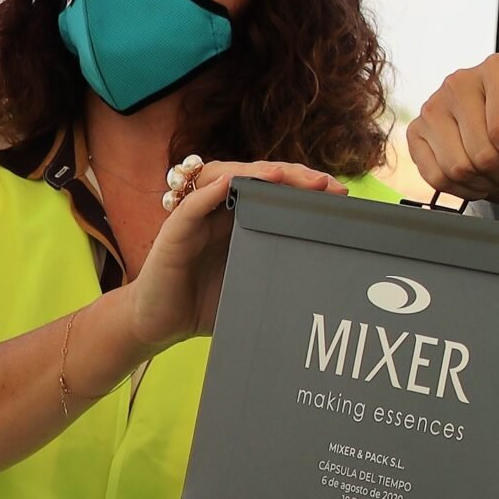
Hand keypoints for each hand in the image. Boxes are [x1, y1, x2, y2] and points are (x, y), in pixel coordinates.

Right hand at [131, 161, 347, 349]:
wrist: (159, 325)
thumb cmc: (207, 304)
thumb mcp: (254, 284)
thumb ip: (281, 272)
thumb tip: (330, 281)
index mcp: (242, 220)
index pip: (277, 191)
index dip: (306, 188)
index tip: (339, 194)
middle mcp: (221, 212)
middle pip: (257, 178)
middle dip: (293, 176)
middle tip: (325, 184)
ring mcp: (197, 218)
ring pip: (225, 179)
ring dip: (255, 173)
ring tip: (283, 175)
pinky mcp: (174, 233)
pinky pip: (190, 208)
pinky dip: (208, 194)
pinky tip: (228, 185)